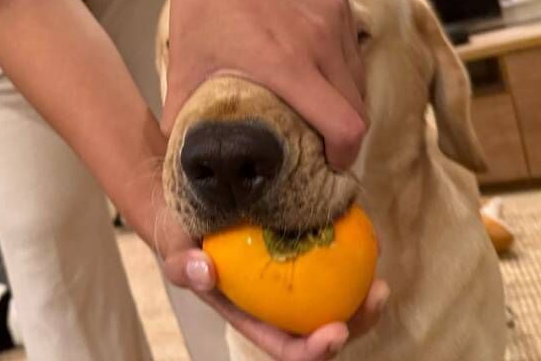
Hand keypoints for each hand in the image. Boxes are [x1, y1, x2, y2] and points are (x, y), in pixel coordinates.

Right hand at [119, 155, 387, 360]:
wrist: (186, 205)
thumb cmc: (181, 232)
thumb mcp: (174, 246)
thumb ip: (180, 263)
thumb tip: (203, 270)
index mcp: (250, 314)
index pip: (284, 345)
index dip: (312, 349)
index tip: (335, 331)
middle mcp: (274, 301)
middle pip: (320, 325)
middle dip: (356, 321)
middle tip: (378, 293)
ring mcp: (289, 276)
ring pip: (331, 293)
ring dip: (359, 288)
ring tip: (377, 262)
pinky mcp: (297, 247)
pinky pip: (326, 254)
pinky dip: (347, 250)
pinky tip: (360, 228)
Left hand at [162, 0, 367, 169]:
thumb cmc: (200, 11)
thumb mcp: (185, 69)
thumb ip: (180, 119)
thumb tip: (177, 159)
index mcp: (287, 64)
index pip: (346, 125)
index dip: (344, 155)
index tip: (330, 165)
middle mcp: (320, 41)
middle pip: (358, 108)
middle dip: (345, 135)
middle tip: (321, 143)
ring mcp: (334, 16)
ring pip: (358, 79)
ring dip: (345, 101)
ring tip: (318, 108)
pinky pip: (352, 50)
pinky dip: (342, 70)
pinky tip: (316, 70)